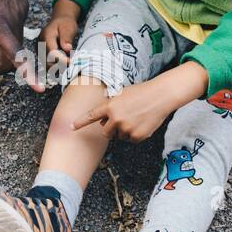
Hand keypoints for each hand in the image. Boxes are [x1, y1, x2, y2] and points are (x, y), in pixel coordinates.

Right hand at [22, 0, 79, 92]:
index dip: (61, 60)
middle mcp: (40, 44)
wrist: (60, 21)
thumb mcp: (68, 27)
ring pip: (47, 65)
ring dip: (58, 68)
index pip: (52, 53)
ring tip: (69, 66)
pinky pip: (48, 64)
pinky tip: (65, 66)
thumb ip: (67, 37)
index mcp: (46, 37)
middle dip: (60, 66)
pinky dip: (56, 67)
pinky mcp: (42, 54)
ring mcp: (40, 50)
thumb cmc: (65, 23)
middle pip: (47, 61)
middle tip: (72, 66)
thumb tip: (67, 48)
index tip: (71, 62)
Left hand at [72, 62, 208, 140]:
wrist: (160, 96)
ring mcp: (126, 128)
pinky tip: (143, 123)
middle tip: (120, 121)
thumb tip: (103, 119)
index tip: (71, 128)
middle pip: (105, 133)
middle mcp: (116, 118)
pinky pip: (131, 139)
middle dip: (110, 130)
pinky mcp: (137, 136)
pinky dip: (135, 134)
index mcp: (110, 106)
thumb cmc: (142, 92)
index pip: (91, 116)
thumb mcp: (122, 93)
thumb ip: (110, 105)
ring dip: (124, 131)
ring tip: (136, 117)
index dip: (80, 122)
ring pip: (120, 136)